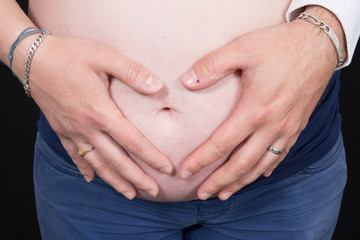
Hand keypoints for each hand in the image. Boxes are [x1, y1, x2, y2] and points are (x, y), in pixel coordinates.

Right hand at [16, 35, 173, 199]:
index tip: (166, 169)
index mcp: (100, 112)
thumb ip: (132, 72)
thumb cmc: (70, 54)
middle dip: (136, 178)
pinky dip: (84, 169)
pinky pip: (74, 155)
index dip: (151, 157)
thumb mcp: (104, 56)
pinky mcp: (60, 129)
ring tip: (129, 194)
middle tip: (153, 191)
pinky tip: (92, 179)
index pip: (132, 141)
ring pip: (96, 163)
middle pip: (116, 160)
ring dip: (114, 181)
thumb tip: (157, 87)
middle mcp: (87, 128)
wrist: (32, 58)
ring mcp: (72, 131)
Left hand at [179, 19, 338, 200]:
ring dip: (242, 181)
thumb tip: (187, 81)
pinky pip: (280, 154)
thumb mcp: (243, 48)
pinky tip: (259, 174)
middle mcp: (272, 126)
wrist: (320, 45)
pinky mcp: (297, 125)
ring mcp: (287, 128)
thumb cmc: (281, 45)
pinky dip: (266, 168)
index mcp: (255, 110)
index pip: (221, 144)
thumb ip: (213, 65)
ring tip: (225, 193)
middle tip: (202, 194)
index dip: (201, 161)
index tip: (185, 172)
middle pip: (241, 164)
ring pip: (261, 165)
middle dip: (220, 182)